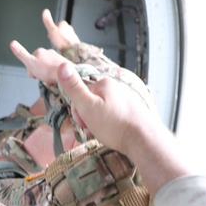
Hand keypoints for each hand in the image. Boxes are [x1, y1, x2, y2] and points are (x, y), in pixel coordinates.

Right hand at [8, 41, 142, 153]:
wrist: (143, 140)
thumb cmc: (114, 125)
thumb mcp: (87, 106)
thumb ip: (74, 87)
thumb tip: (62, 65)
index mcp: (104, 84)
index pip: (80, 95)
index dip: (79, 111)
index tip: (85, 121)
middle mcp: (115, 88)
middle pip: (91, 103)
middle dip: (88, 118)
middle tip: (95, 128)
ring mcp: (124, 100)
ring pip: (101, 112)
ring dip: (98, 124)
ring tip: (105, 133)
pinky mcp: (131, 111)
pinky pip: (113, 117)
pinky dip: (110, 126)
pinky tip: (114, 134)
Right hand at [41, 8, 79, 50]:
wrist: (72, 50)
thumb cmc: (62, 41)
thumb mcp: (52, 30)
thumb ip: (48, 21)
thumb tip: (45, 11)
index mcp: (63, 24)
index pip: (56, 24)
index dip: (52, 30)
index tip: (50, 34)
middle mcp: (69, 28)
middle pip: (60, 30)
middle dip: (56, 35)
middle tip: (54, 40)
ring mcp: (72, 34)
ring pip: (63, 36)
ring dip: (60, 39)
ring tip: (57, 44)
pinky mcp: (74, 41)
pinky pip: (67, 41)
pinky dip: (64, 44)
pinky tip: (62, 47)